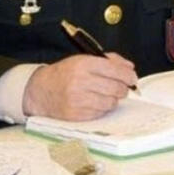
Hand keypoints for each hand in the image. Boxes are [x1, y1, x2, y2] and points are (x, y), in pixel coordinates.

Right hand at [22, 53, 137, 120]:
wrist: (41, 90)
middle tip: (121, 88)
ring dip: (113, 99)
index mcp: (83, 64)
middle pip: (116, 88)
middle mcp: (80, 81)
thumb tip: (130, 69)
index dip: (128, 76)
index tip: (132, 79)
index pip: (115, 70)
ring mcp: (77, 100)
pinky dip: (102, 108)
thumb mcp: (85, 59)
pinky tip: (95, 103)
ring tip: (106, 95)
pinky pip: (100, 113)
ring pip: (110, 102)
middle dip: (123, 88)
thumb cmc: (66, 74)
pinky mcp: (75, 115)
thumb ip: (110, 60)